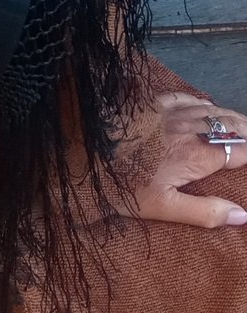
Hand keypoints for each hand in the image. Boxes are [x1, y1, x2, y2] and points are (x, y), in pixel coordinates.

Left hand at [110, 91, 246, 229]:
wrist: (82, 157)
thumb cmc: (123, 187)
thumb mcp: (164, 208)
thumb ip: (205, 211)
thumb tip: (244, 215)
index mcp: (195, 156)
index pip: (238, 151)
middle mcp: (188, 129)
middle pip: (229, 126)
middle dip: (246, 130)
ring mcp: (169, 113)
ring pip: (210, 110)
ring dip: (230, 116)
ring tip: (242, 122)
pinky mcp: (150, 104)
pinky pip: (184, 97)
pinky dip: (202, 101)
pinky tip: (206, 103)